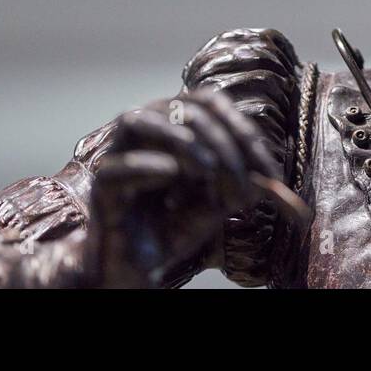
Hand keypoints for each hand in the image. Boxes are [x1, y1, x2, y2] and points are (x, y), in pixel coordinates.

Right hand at [85, 89, 288, 286]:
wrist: (137, 265)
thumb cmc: (174, 225)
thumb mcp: (216, 202)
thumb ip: (238, 185)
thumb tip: (264, 176)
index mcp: (176, 125)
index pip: (211, 105)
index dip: (242, 131)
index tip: (268, 173)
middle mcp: (146, 130)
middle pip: (184, 109)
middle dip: (221, 142)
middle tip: (241, 181)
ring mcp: (119, 154)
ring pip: (141, 120)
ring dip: (182, 140)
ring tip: (207, 169)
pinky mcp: (102, 187)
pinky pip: (118, 166)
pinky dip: (147, 165)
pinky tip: (172, 174)